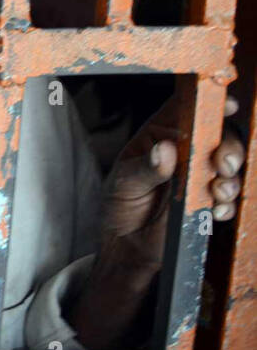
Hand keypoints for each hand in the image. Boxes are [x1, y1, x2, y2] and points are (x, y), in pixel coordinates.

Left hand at [101, 93, 244, 266]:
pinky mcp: (208, 201)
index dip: (208, 104)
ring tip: (218, 191)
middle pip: (218, 137)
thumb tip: (164, 150)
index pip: (186, 110)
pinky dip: (228, 204)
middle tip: (222, 165)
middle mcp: (184, 151)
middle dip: (229, 147)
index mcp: (160, 135)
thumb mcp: (123, 183)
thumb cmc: (119, 205)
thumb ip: (144, 168)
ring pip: (229, 167)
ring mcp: (199, 176)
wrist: (127, 246)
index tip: (227, 106)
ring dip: (231, 178)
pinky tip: (216, 210)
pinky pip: (229, 199)